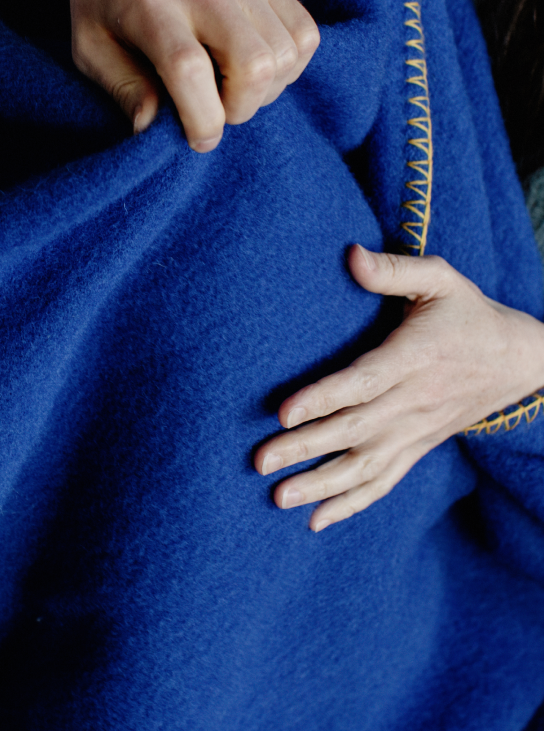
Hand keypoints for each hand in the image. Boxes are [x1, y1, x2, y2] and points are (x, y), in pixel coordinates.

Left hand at [70, 0, 319, 151]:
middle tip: (218, 108)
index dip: (202, 119)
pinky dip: (289, 64)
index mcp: (147, 0)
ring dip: (266, 89)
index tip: (199, 138)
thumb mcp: (90, 40)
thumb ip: (121, 85)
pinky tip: (259, 65)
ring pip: (285, 53)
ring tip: (236, 86)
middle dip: (241, 107)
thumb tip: (151, 128)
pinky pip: (304, 34)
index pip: (188, 70)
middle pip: (253, 64)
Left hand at [255, 245, 543, 530]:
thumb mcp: (440, 280)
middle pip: (354, 429)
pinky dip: (352, 504)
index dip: (323, 398)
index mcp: (413, 357)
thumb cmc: (468, 314)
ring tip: (279, 498)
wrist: (516, 361)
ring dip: (321, 485)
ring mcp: (415, 431)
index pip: (363, 382)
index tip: (284, 414)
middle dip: (305, 448)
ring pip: (365, 466)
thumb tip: (348, 255)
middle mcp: (412, 401)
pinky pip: (384, 483)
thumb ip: (394, 270)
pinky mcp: (418, 448)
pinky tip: (317, 521)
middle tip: (260, 461)